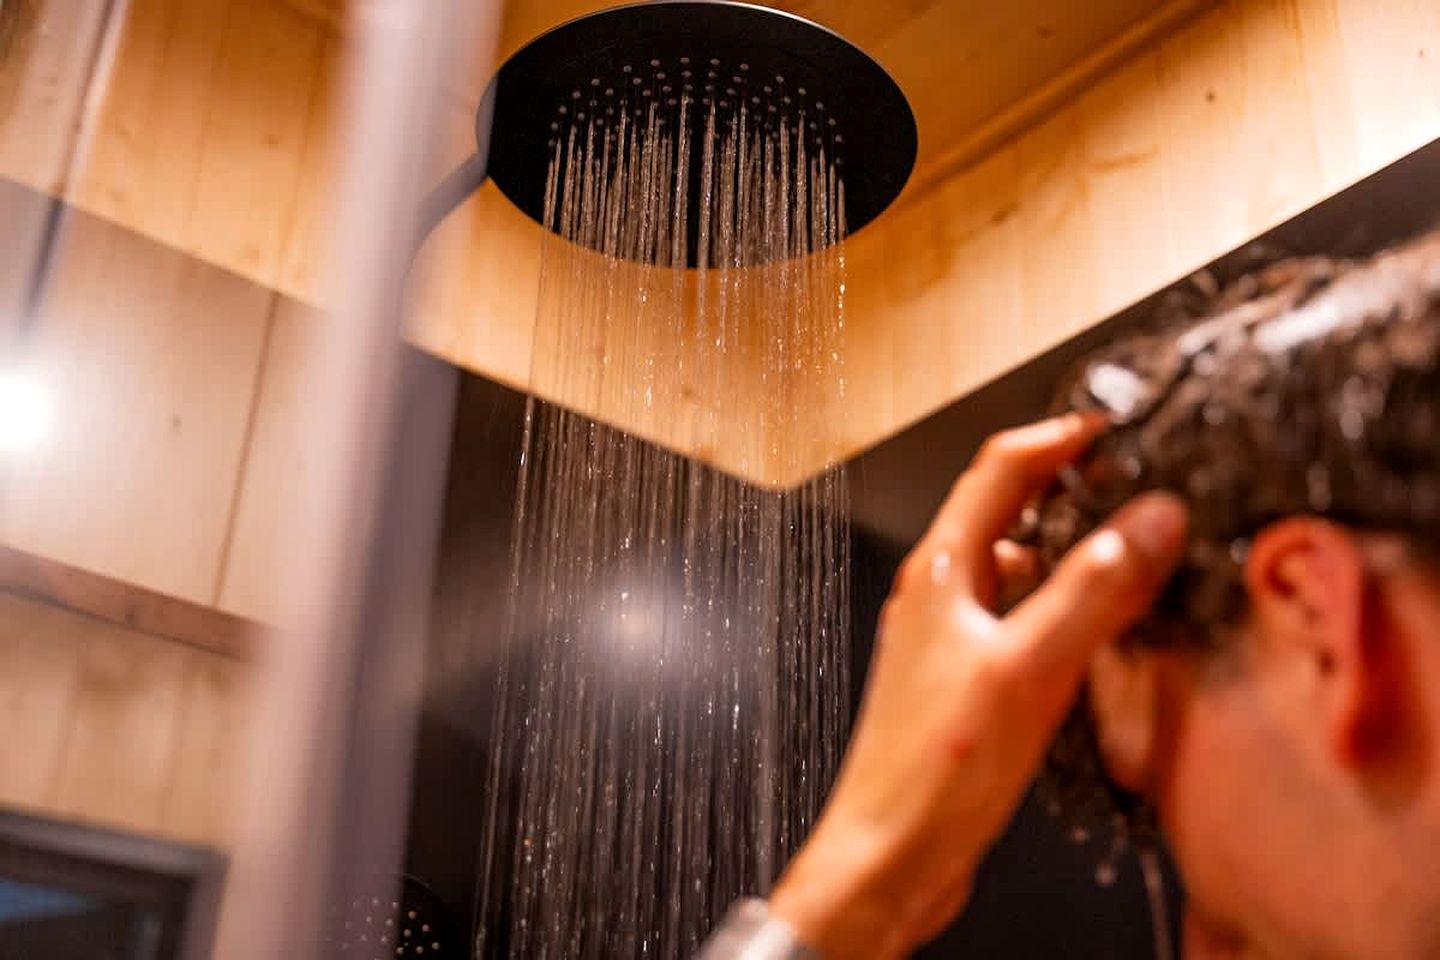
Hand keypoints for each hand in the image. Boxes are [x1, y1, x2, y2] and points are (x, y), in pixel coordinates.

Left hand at [768, 415, 1187, 958]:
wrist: (889, 856)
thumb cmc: (933, 771)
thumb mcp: (1028, 668)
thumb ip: (1093, 590)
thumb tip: (1149, 520)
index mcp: (941, 573)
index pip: (999, 469)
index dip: (1058, 438)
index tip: (1113, 428)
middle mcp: (939, 597)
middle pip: (1004, 512)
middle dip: (1068, 488)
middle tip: (1130, 483)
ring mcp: (949, 641)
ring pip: (1014, 571)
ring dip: (1067, 551)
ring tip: (1125, 553)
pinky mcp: (964, 684)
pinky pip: (1018, 624)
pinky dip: (1059, 611)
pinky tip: (1092, 638)